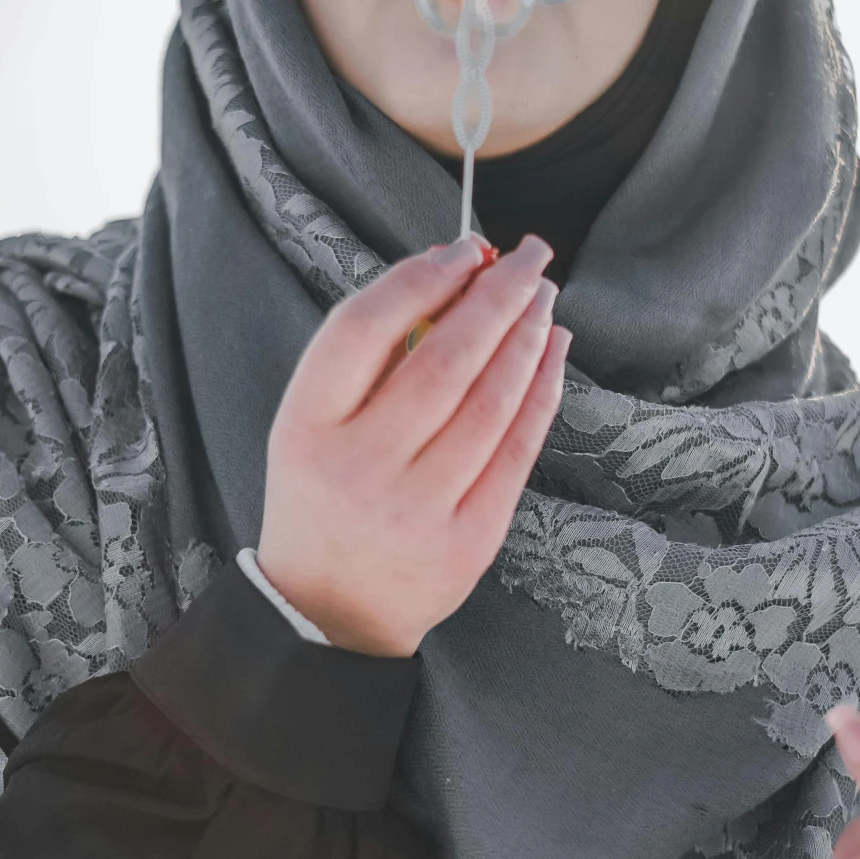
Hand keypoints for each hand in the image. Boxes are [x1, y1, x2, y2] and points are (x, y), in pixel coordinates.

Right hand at [256, 234, 569, 655]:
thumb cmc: (326, 495)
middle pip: (441, 359)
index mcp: (306, 428)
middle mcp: (360, 467)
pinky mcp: (467, 540)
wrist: (330, 610)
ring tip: (542, 297)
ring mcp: (416, 508)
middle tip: (528, 256)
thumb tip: (456, 273)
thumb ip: (367, 357)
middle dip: (495, 296)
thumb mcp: (310, 425)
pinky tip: (552, 351)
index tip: (464, 247)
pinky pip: (516, 449)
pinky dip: (541, 391)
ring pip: (489, 401)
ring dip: (525, 337)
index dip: (420, 279)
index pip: (362, 329)